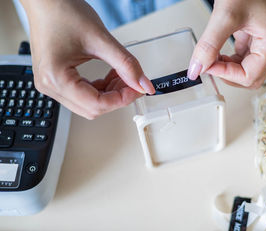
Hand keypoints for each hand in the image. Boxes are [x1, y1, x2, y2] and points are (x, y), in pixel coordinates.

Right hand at [21, 0, 154, 118]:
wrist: (45, 0)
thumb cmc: (61, 11)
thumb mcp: (101, 39)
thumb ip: (126, 64)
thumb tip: (143, 84)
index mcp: (55, 79)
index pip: (96, 104)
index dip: (122, 99)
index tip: (138, 89)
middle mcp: (49, 86)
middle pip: (93, 108)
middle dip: (117, 97)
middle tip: (134, 83)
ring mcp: (52, 84)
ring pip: (90, 103)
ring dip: (111, 93)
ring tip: (123, 75)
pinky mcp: (57, 79)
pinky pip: (84, 94)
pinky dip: (102, 88)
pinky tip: (112, 75)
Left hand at [188, 0, 265, 88]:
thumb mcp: (226, 15)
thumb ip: (210, 45)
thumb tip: (197, 68)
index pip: (249, 76)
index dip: (227, 75)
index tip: (207, 65)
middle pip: (250, 78)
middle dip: (228, 76)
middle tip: (209, 65)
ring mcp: (261, 41)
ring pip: (244, 69)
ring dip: (226, 69)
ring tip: (210, 58)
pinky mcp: (252, 36)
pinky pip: (240, 57)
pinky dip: (226, 59)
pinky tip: (215, 52)